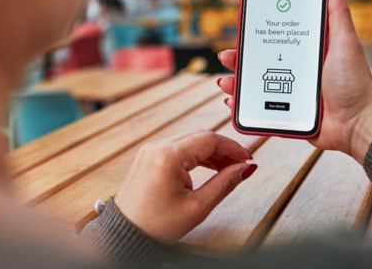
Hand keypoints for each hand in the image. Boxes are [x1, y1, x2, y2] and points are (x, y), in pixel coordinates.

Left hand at [114, 130, 256, 244]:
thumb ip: (224, 183)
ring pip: (190, 140)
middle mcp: (157, 147)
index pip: (209, 139)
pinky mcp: (149, 155)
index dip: (232, 147)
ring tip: (227, 168)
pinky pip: (178, 147)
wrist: (125, 234)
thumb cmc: (154, 225)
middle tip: (240, 164)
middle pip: (200, 136)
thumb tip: (244, 168)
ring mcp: (151, 149)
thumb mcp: (197, 207)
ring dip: (210, 152)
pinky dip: (196, 155)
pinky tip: (209, 166)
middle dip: (223, 149)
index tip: (247, 158)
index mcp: (168, 156)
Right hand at [217, 0, 371, 164]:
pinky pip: (260, 107)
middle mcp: (296, 69)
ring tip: (227, 82)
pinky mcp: (287, 112)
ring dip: (237, 80)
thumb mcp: (345, 44)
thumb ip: (338, 16)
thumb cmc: (355, 83)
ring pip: (256, 83)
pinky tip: (233, 101)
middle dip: (240, 56)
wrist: (357, 124)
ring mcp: (289, 91)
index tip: (243, 14)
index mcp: (307, 51)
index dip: (260, 26)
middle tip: (227, 54)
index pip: (279, 34)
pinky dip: (244, 104)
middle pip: (261, 59)